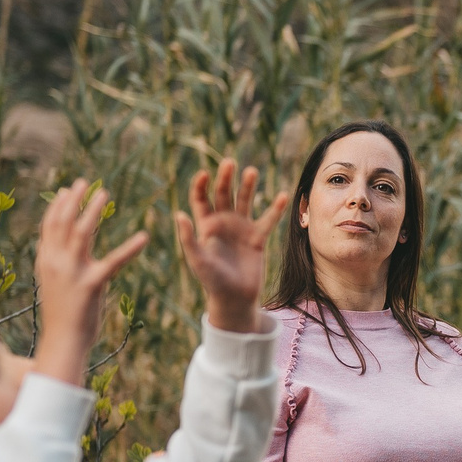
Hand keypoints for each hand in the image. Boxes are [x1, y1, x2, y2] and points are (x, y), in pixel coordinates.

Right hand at [34, 179, 149, 387]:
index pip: (49, 226)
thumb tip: (56, 247)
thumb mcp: (53, 283)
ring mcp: (73, 272)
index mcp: (47, 261)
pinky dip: (130, 248)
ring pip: (82, 232)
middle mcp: (56, 262)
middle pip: (63, 222)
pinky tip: (144, 236)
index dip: (57, 205)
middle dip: (73, 199)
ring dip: (93, 210)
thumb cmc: (61, 314)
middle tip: (85, 182)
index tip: (66, 189)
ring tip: (105, 193)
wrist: (62, 340)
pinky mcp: (92, 283)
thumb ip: (55, 263)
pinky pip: (114, 261)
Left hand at [174, 156, 288, 334]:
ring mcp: (241, 229)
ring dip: (247, 186)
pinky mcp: (257, 239)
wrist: (235, 299)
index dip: (201, 185)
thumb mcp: (197, 260)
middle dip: (226, 178)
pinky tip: (282, 196)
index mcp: (205, 226)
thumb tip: (179, 214)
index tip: (204, 174)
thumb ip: (188, 238)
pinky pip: (267, 220)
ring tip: (251, 171)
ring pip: (244, 201)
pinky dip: (275, 209)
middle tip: (230, 162)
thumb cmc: (212, 281)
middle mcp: (223, 223)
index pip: (200, 199)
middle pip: (223, 194)